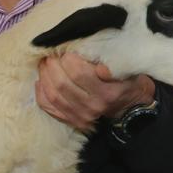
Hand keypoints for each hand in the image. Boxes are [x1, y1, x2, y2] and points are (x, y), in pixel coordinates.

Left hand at [36, 52, 155, 130]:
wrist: (131, 112)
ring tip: (44, 63)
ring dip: (44, 77)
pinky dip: (41, 93)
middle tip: (50, 54)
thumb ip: (112, 64)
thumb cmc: (129, 85)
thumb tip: (91, 56)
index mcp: (107, 92)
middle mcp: (92, 106)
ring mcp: (80, 116)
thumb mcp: (129, 72)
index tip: (66, 50)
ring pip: (53, 95)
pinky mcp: (72, 121)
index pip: (80, 74)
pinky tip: (41, 80)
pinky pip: (49, 107)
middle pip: (62, 84)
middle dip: (52, 66)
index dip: (68, 59)